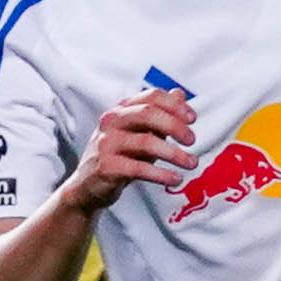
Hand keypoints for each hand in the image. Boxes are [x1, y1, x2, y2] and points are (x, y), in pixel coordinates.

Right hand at [64, 88, 196, 213]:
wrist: (88, 186)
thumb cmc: (119, 156)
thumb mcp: (139, 133)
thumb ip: (159, 114)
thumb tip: (180, 94)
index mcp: (121, 109)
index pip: (151, 96)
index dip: (175, 105)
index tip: (192, 119)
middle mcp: (111, 121)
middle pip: (148, 113)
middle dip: (175, 125)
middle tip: (191, 140)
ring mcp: (107, 143)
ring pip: (146, 141)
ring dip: (174, 153)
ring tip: (191, 163)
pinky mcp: (106, 167)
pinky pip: (139, 168)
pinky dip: (162, 174)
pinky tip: (175, 178)